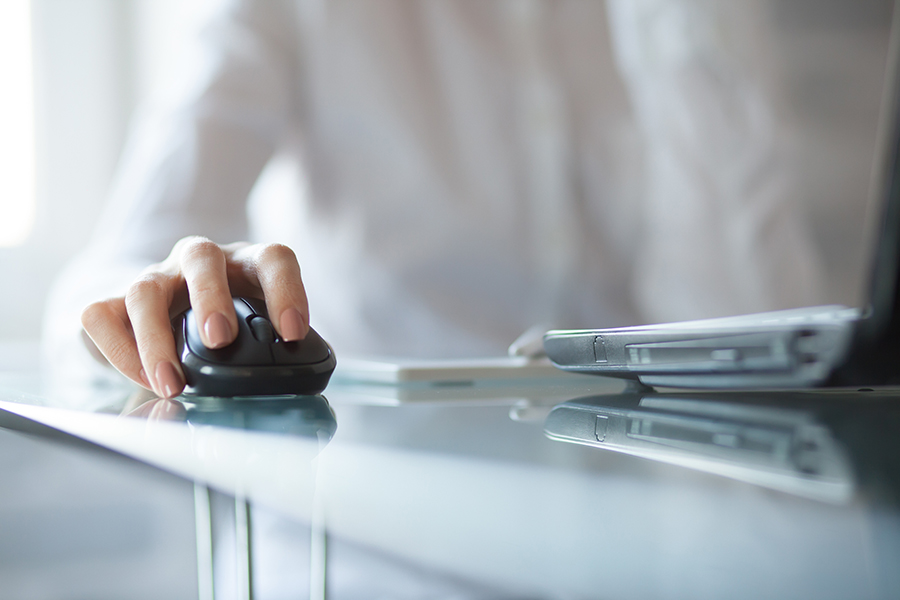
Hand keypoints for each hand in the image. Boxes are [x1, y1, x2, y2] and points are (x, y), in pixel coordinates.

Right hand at [80, 236, 308, 397]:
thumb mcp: (260, 326)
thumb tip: (296, 381)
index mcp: (247, 263)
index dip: (286, 290)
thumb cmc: (232, 321)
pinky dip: (119, 351)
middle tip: (219, 339)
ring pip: (144, 288)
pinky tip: (145, 379)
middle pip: (201, 258)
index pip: (272, 259)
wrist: (175, 310)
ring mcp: (156, 277)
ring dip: (155, 338)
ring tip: (173, 383)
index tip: (292, 333)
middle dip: (210, 297)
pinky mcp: (115, 299)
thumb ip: (273, 346)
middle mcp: (200, 261)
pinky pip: (101, 315)